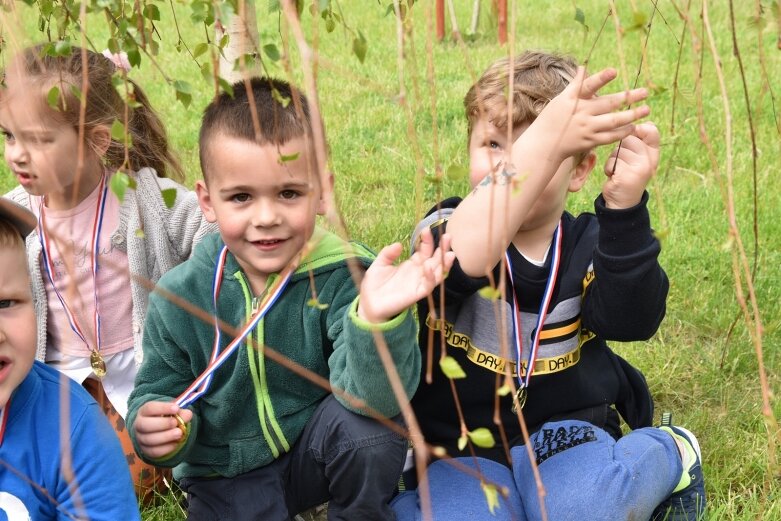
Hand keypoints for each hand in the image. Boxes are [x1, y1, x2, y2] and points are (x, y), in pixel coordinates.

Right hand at [133, 401, 192, 458]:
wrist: (161, 432)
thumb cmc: (167, 418)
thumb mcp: (174, 412)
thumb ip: (182, 413)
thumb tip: (187, 416)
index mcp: (145, 411)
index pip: (149, 408)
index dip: (163, 408)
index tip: (176, 408)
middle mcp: (139, 424)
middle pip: (144, 424)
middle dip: (162, 423)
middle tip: (175, 422)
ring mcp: (141, 438)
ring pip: (149, 439)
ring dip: (166, 436)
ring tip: (179, 433)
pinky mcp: (145, 450)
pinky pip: (154, 451)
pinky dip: (166, 448)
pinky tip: (175, 443)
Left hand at [357, 229, 454, 323]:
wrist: (369, 304)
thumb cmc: (374, 285)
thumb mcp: (379, 264)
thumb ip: (388, 254)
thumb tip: (399, 244)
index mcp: (411, 264)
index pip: (425, 250)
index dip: (427, 240)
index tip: (426, 229)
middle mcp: (418, 273)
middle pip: (435, 259)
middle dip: (442, 248)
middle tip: (448, 236)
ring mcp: (419, 283)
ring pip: (437, 273)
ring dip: (444, 263)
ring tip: (449, 253)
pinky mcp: (416, 294)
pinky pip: (428, 286)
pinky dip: (431, 278)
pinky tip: (430, 268)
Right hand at [529, 67, 650, 163]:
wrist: (543, 145)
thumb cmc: (552, 119)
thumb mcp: (560, 99)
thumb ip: (575, 84)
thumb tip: (584, 67)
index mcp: (572, 99)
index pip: (588, 86)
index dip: (601, 78)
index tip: (614, 71)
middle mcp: (581, 113)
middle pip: (609, 103)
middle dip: (628, 97)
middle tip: (645, 91)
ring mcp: (586, 128)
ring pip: (613, 121)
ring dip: (631, 115)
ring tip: (646, 109)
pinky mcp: (589, 142)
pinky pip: (610, 137)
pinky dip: (622, 132)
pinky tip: (633, 127)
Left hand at [602, 122, 660, 208]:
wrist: (623, 202)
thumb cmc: (627, 174)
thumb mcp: (638, 157)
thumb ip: (641, 141)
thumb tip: (646, 122)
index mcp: (654, 153)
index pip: (651, 130)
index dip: (638, 131)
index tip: (633, 141)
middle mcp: (650, 160)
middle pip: (629, 138)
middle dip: (621, 148)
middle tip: (623, 163)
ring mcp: (640, 168)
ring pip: (619, 150)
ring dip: (613, 160)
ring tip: (619, 170)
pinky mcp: (628, 175)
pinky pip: (612, 162)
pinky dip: (609, 168)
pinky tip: (614, 177)